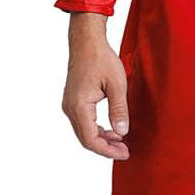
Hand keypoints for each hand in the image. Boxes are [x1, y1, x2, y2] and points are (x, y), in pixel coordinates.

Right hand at [61, 12, 129, 159]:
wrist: (87, 42)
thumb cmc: (101, 59)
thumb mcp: (117, 84)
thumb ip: (119, 109)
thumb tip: (122, 132)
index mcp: (79, 106)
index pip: (90, 139)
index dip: (107, 150)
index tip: (123, 153)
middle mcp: (70, 108)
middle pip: (85, 138)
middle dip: (105, 147)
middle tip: (125, 150)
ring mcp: (69, 105)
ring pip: (84, 131)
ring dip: (101, 139)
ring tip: (120, 141)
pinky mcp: (73, 101)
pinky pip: (83, 122)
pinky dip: (96, 129)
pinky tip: (111, 128)